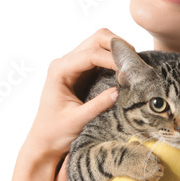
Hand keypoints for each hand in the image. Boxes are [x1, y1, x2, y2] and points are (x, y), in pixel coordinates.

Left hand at [23, 28, 121, 162]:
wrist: (45, 141)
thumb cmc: (55, 132)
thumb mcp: (77, 120)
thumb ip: (97, 105)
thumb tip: (119, 90)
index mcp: (59, 70)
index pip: (90, 54)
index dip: (112, 59)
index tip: (129, 71)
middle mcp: (66, 62)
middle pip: (97, 39)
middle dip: (118, 46)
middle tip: (134, 63)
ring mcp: (75, 65)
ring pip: (101, 44)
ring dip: (119, 52)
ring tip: (133, 67)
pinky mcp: (85, 73)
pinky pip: (103, 58)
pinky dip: (117, 60)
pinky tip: (126, 72)